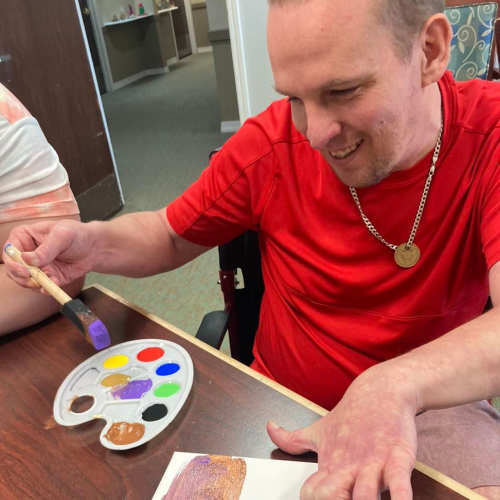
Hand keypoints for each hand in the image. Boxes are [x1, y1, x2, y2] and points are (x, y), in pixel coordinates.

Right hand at [3, 219, 94, 288]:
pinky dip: (46, 289)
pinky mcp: (46, 278)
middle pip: (13, 270)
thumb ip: (46, 248)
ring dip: (34, 284)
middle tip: (35, 280)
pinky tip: (54, 285)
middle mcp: (26, 253)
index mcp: (24, 236)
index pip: (9, 252)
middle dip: (22, 277)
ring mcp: (35, 267)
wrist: (94, 248)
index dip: (13, 263)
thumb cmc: (77, 234)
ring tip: (47, 281)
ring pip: (24, 281)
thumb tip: (27, 259)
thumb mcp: (62, 235)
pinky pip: (41, 287)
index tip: (25, 271)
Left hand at [267, 364, 418, 499]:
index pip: (311, 493)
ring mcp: (374, 462)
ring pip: (366, 495)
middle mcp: (349, 466)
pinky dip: (401, 498)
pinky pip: (400, 484)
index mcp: (330, 463)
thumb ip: (292, 438)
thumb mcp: (318, 428)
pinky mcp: (398, 457)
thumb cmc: (351, 416)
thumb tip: (269, 427)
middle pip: (333, 497)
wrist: (380, 390)